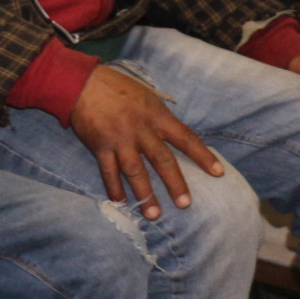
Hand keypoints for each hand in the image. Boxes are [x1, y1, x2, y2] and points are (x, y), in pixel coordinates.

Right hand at [68, 63, 223, 218]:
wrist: (81, 84)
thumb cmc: (117, 87)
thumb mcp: (147, 96)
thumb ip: (160, 116)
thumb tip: (175, 134)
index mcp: (157, 116)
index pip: (186, 138)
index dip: (203, 156)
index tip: (218, 173)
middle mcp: (141, 130)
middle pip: (162, 160)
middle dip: (175, 183)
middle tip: (185, 204)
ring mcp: (119, 140)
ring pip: (135, 171)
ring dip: (145, 194)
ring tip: (153, 214)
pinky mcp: (100, 147)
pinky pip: (109, 172)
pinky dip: (115, 188)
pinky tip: (121, 202)